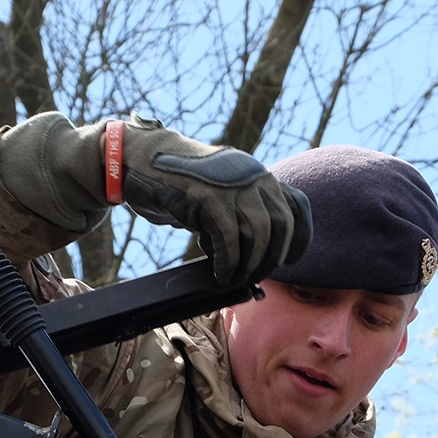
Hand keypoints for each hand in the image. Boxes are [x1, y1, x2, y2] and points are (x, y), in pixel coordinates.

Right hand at [0, 112, 309, 283]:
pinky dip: (227, 261)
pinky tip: (219, 273)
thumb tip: (255, 257)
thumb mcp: (219, 193)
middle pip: (281, 225)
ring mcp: (230, 183)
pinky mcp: (207, 195)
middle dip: (272, 258)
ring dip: (250, 263)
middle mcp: (252, 175)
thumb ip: (241, 213)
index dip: (298, 238)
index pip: (297, 206)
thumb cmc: (178, 185)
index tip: (288, 261)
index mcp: (258, 174)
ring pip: (258, 232)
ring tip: (236, 277)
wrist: (138, 160)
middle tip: (256, 276)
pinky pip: (228, 237)